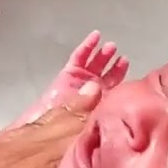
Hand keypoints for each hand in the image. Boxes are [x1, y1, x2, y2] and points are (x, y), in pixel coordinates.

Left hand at [0, 82, 140, 167]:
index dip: (151, 159)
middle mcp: (38, 163)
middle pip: (97, 136)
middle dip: (137, 125)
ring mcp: (14, 152)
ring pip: (72, 122)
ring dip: (109, 111)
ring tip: (149, 95)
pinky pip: (44, 120)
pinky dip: (70, 107)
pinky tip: (87, 93)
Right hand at [13, 31, 128, 127]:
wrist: (40, 129)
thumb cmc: (63, 130)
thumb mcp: (84, 121)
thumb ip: (91, 103)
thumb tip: (98, 86)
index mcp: (98, 106)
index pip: (114, 89)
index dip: (121, 77)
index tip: (127, 65)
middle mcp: (90, 94)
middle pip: (106, 76)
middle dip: (114, 66)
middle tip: (122, 57)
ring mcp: (78, 82)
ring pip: (94, 65)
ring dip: (103, 55)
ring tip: (111, 46)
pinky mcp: (67, 74)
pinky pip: (78, 58)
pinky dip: (87, 47)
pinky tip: (95, 37)